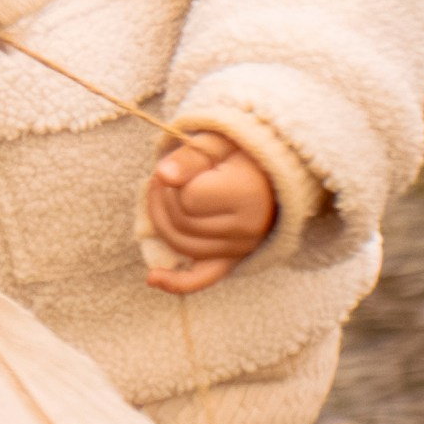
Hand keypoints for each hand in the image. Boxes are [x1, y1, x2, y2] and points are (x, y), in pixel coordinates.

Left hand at [142, 130, 275, 292]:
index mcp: (247, 196)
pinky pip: (203, 278)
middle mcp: (247, 230)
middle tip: (162, 178)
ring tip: (163, 197)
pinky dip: (176, 282)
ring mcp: (240, 249)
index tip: (174, 166)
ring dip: (161, 222)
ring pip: (182, 246)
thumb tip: (163, 175)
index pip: (187, 200)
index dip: (172, 182)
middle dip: (161, 200)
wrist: (272, 173)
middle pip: (181, 225)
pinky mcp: (233, 260)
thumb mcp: (219, 142)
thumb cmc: (242, 152)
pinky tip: (151, 278)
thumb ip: (191, 157)